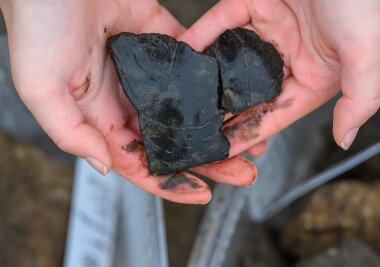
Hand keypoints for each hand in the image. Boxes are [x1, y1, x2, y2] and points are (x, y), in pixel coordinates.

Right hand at [0, 0, 256, 203]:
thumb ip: (71, 132)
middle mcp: (126, 98)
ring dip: (219, 124)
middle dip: (209, 158)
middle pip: (173, 139)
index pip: (138, 160)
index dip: (169, 181)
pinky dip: (215, 82)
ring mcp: (147, 72)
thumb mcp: (41, 87)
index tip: (202, 191)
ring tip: (253, 139)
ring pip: (189, 107)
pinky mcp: (162, 40)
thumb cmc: (37, 23)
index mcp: (99, 116)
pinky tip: (236, 95)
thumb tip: (105, 166)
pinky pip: (193, 65)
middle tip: (243, 170)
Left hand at [181, 0, 379, 155]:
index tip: (219, 152)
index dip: (246, 135)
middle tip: (191, 130)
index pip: (273, 114)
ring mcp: (264, 31)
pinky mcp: (248, 3)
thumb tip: (344, 139)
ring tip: (178, 101)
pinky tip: (181, 57)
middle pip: (244, 94)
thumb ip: (358, 100)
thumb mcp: (365, 54)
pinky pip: (218, 24)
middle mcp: (285, 58)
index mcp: (311, 77)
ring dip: (203, 80)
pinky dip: (199, 39)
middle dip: (218, 113)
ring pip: (227, 62)